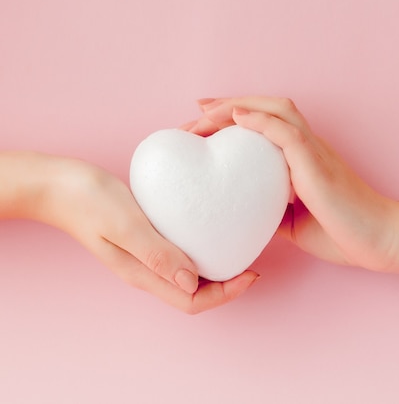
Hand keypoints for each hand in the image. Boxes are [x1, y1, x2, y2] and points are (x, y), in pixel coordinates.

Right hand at [0, 152, 257, 312]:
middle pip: (195, 290)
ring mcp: (144, 252)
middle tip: (252, 254)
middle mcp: (146, 268)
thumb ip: (156, 252)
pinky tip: (209, 217)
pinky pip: (178, 246)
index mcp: (142, 273)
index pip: (192, 300)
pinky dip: (198, 239)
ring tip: (238, 237)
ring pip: (188, 269)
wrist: (58, 185)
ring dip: (215, 260)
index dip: (227, 293)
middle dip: (227, 281)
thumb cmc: (87, 201)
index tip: (252, 271)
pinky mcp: (143, 233)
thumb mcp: (123, 224)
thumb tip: (193, 282)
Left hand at [183, 97, 398, 273]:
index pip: (265, 124)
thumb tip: (241, 211)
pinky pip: (288, 134)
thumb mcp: (293, 221)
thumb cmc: (343, 232)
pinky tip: (239, 117)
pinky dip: (262, 121)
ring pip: (277, 110)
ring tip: (208, 112)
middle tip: (197, 111)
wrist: (380, 242)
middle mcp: (307, 147)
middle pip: (267, 108)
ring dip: (239, 107)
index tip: (203, 119)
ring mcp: (314, 152)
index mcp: (301, 157)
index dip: (234, 116)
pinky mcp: (317, 165)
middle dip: (229, 104)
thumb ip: (270, 209)